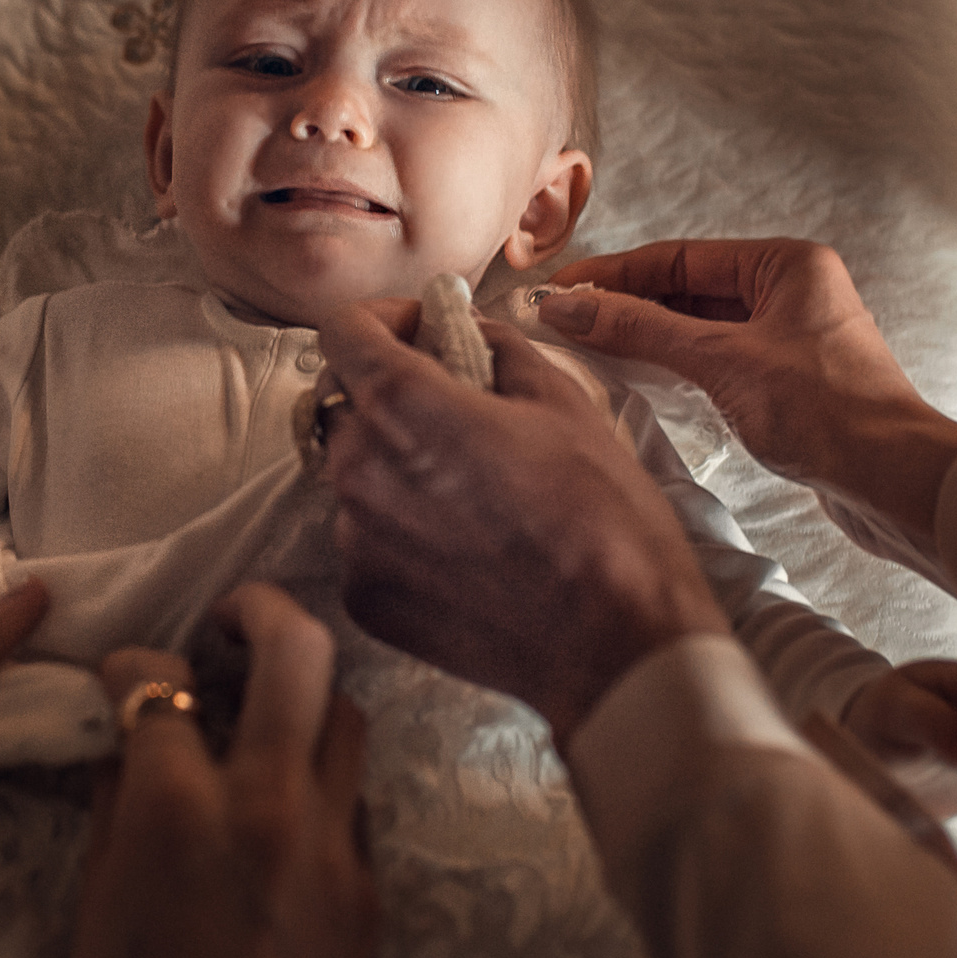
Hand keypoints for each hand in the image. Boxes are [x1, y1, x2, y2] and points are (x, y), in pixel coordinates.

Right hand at [64, 585, 375, 957]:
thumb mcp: (93, 904)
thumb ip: (117, 804)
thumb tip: (128, 741)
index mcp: (176, 808)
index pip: (158, 680)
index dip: (132, 664)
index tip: (126, 672)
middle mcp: (268, 806)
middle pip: (296, 651)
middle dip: (261, 611)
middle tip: (232, 619)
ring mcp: (333, 849)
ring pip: (347, 717)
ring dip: (306, 696)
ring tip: (268, 711)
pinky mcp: (370, 895)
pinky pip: (356, 803)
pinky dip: (322, 784)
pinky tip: (288, 810)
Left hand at [319, 301, 729, 741]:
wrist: (616, 639)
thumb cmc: (601, 514)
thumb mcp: (562, 401)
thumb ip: (496, 347)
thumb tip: (467, 329)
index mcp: (402, 406)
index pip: (341, 331)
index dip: (380, 318)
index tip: (419, 331)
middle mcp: (358, 470)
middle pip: (342, 404)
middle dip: (389, 392)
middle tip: (456, 409)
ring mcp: (353, 540)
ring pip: (352, 475)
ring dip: (394, 464)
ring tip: (468, 487)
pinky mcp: (363, 596)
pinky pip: (364, 540)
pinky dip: (400, 530)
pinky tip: (462, 544)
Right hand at [540, 239, 956, 587]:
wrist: (896, 482)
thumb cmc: (825, 411)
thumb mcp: (721, 361)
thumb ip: (640, 330)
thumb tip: (567, 305)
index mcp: (787, 264)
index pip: (679, 256)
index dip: (613, 274)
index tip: (559, 291)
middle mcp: (793, 292)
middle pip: (688, 289)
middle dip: (626, 305)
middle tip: (562, 321)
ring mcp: (792, 338)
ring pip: (702, 327)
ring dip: (648, 338)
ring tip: (587, 349)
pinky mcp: (790, 383)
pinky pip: (718, 361)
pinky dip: (677, 367)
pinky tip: (640, 380)